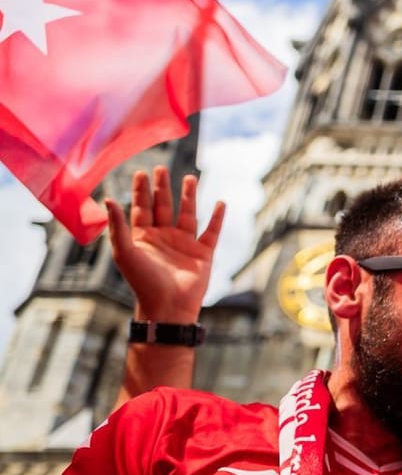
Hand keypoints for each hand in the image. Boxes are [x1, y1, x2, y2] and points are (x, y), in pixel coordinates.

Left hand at [104, 166, 223, 323]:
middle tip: (162, 168)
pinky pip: (211, 232)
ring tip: (190, 178)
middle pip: (163, 206)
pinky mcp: (203, 253)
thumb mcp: (125, 252)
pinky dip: (217, 218)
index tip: (141, 172)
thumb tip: (108, 199)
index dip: (141, 191)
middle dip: (163, 188)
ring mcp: (184, 244)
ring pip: (188, 214)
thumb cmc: (143, 282)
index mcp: (143, 237)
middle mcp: (163, 237)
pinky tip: (220, 203)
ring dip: (189, 196)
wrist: (168, 306)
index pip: (142, 208)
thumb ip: (117, 226)